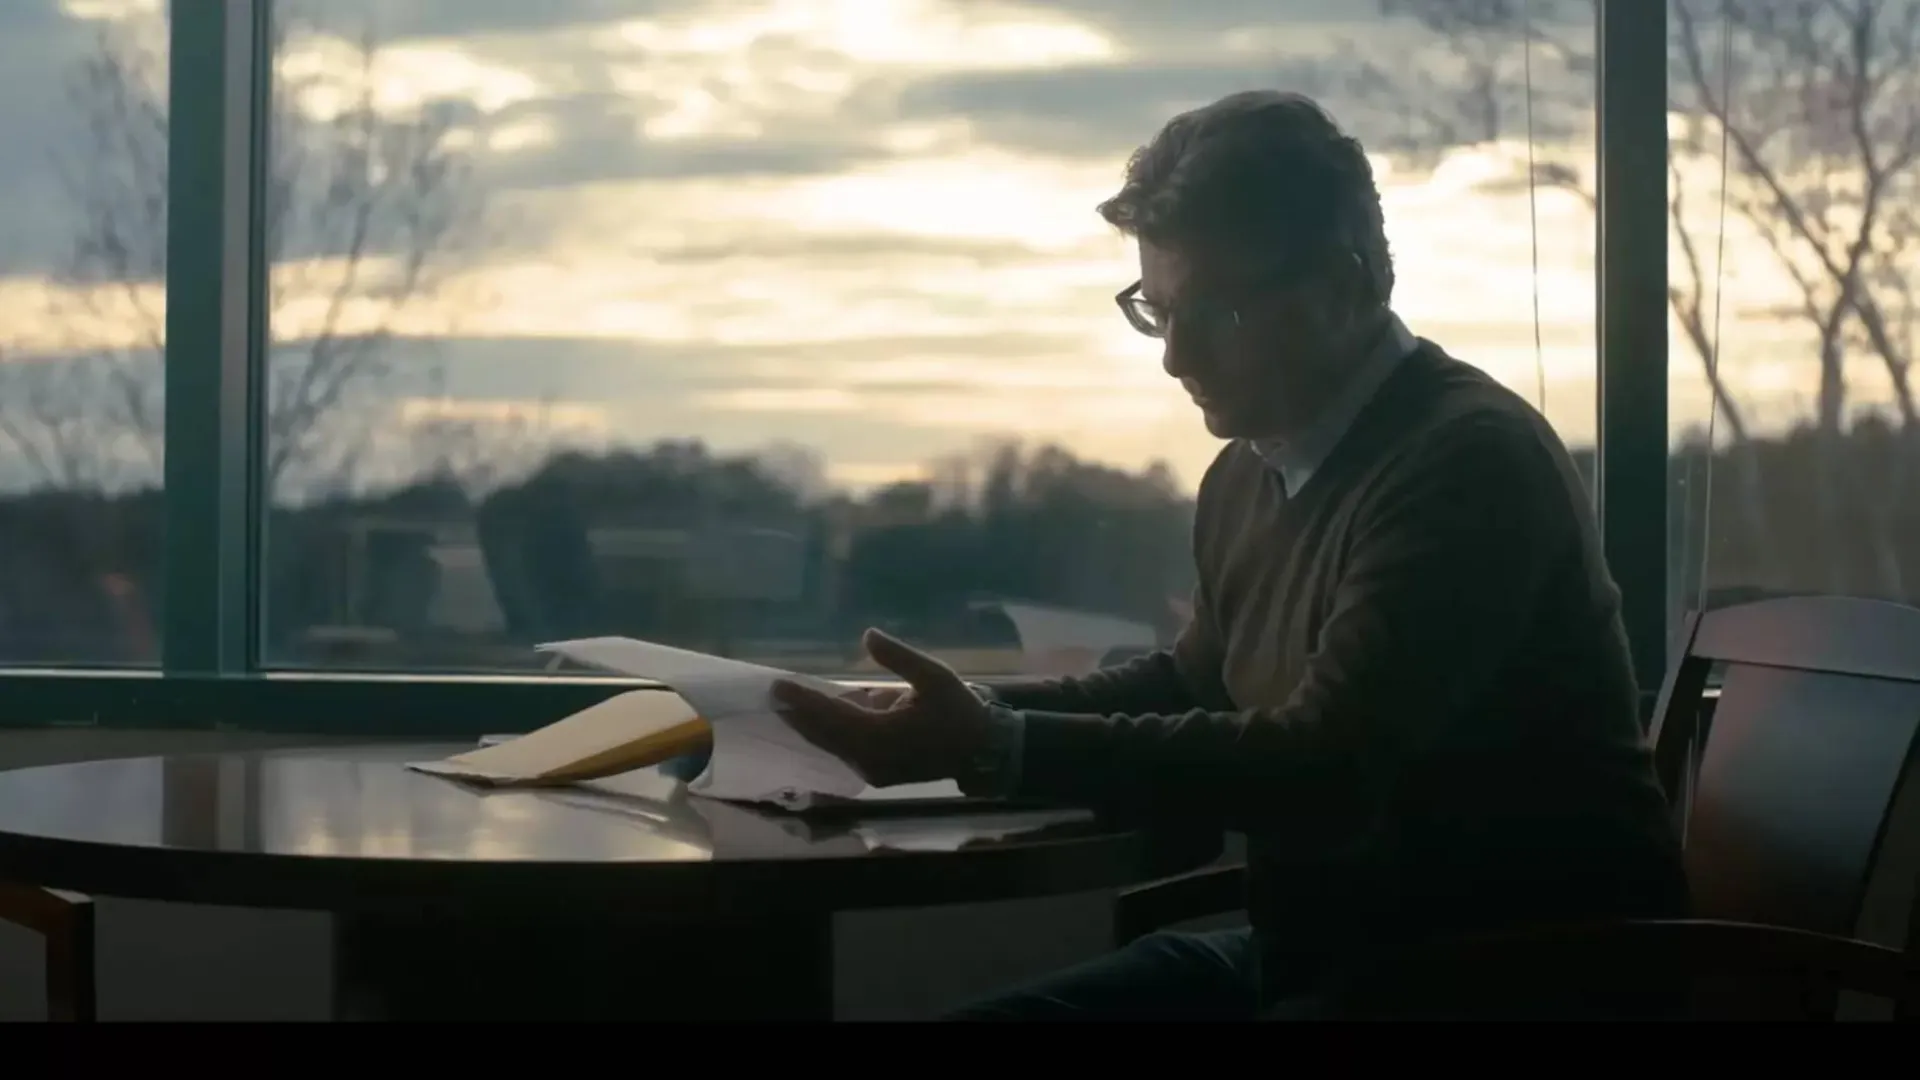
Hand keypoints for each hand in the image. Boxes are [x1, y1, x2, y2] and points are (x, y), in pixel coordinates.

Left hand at [772, 628, 994, 787]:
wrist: (982, 753)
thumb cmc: (960, 712)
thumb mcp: (934, 676)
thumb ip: (898, 658)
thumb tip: (868, 636)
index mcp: (883, 736)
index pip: (832, 716)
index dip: (804, 701)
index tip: (779, 686)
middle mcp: (871, 759)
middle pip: (824, 735)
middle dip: (798, 714)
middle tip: (774, 694)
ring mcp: (872, 771)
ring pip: (831, 745)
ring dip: (810, 725)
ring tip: (787, 704)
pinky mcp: (877, 773)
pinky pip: (844, 751)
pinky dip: (829, 733)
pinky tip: (818, 717)